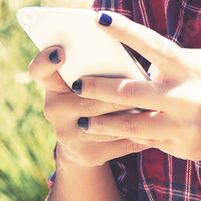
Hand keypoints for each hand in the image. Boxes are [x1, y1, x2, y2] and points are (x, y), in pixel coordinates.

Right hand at [28, 45, 152, 168]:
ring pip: (108, 122)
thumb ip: (97, 65)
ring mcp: (69, 136)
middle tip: (143, 80)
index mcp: (53, 86)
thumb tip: (122, 44)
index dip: (45, 61)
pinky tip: (160, 125)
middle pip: (88, 97)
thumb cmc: (94, 95)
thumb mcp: (88, 79)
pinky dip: (142, 133)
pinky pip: (120, 142)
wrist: (84, 143)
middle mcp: (54, 111)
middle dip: (118, 90)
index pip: (39, 70)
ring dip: (135, 112)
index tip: (60, 51)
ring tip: (158, 103)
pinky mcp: (88, 156)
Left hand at [75, 11, 200, 167]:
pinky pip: (150, 140)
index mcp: (190, 68)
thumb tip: (146, 66)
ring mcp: (182, 126)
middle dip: (98, 89)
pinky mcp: (183, 148)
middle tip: (75, 85)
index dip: (122, 30)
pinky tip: (115, 135)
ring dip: (103, 123)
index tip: (97, 17)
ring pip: (131, 125)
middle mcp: (184, 97)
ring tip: (81, 121)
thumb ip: (176, 65)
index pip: (150, 44)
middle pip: (130, 92)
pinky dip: (132, 136)